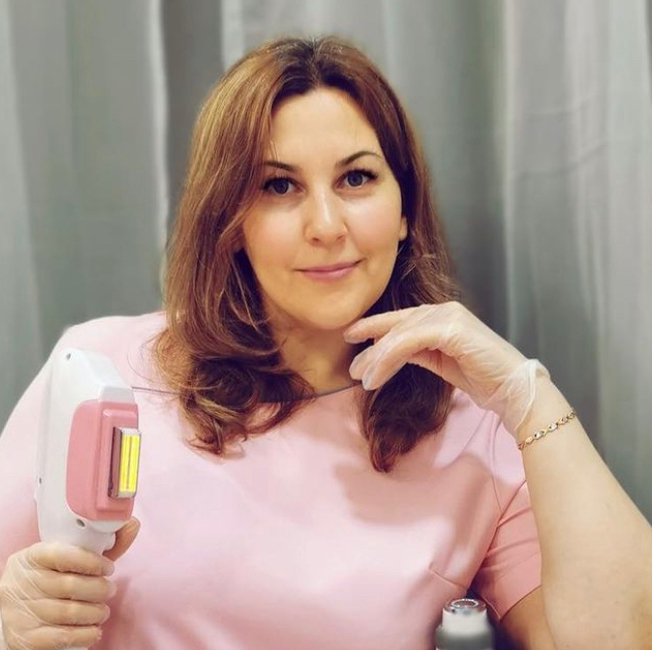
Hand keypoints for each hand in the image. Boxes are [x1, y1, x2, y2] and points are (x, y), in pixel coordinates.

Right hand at [0, 518, 139, 649]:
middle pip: (70, 585)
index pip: (63, 554)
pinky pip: (61, 637)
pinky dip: (85, 634)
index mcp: (32, 557)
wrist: (16, 612)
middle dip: (99, 589)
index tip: (109, 568)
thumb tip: (132, 524)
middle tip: (110, 590)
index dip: (92, 561)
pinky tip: (94, 629)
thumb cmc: (51, 579)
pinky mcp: (24, 638)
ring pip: (69, 612)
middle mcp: (22, 583)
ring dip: (95, 612)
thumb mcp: (70, 559)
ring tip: (103, 610)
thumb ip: (103, 544)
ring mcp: (21, 612)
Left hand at [345, 302, 547, 431]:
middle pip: (397, 325)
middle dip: (371, 346)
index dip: (374, 326)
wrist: (513, 390)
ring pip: (400, 334)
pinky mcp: (452, 329)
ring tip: (362, 378)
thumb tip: (388, 352)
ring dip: (377, 358)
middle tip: (352, 368)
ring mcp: (449, 317)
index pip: (402, 320)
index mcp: (442, 316)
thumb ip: (417, 351)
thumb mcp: (440, 361)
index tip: (351, 336)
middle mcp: (444, 310)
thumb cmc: (482, 378)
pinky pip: (409, 341)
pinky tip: (377, 375)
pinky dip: (389, 358)